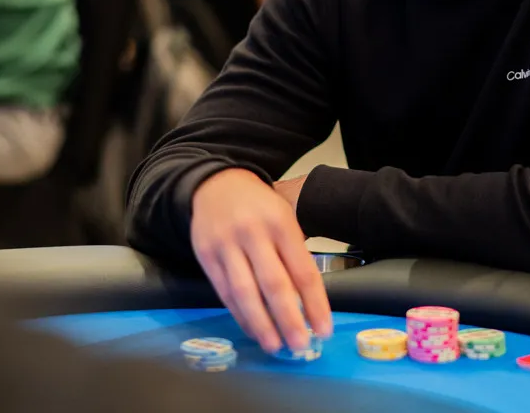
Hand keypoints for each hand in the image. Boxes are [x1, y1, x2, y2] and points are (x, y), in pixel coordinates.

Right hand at [190, 168, 331, 353]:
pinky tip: (253, 329)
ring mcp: (226, 245)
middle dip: (289, 320)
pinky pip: (224, 292)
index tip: (324, 329)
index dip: (315, 304)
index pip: (303, 271)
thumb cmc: (259, 207)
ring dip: (262, 324)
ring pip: (245, 292)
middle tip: (300, 345)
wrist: (217, 184)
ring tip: (275, 346)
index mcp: (281, 223)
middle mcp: (253, 233)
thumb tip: (309, 304)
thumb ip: (295, 255)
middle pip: (274, 284)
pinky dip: (240, 315)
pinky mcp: (206, 256)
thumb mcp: (284, 218)